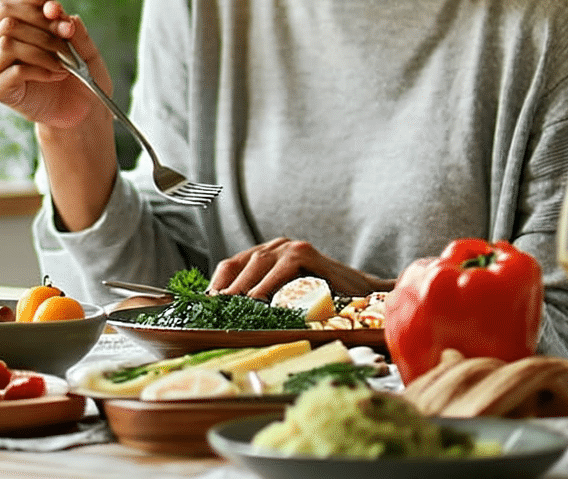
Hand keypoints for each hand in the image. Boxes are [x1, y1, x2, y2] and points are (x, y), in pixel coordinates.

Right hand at [0, 0, 111, 128]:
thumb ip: (71, 27)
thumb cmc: (78, 76)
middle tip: (66, 38)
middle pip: (7, 16)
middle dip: (42, 24)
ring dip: (43, 49)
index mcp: (8, 23)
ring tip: (64, 63)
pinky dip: (41, 69)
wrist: (79, 112)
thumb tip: (56, 10)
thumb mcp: (83, 47)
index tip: (58, 12)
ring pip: (7, 40)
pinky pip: (15, 69)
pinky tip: (56, 75)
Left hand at [207, 237, 394, 299]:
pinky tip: (259, 302)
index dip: (215, 285)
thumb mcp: (284, 301)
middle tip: (213, 312)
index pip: (230, 267)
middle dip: (224, 290)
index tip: (203, 306)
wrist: (364, 295)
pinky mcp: (305, 253)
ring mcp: (290, 246)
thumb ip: (262, 302)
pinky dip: (269, 285)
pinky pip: (281, 268)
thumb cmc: (322, 303)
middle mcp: (275, 247)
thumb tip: (228, 320)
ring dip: (242, 288)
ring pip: (257, 265)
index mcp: (265, 255)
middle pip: (239, 265)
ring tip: (230, 309)